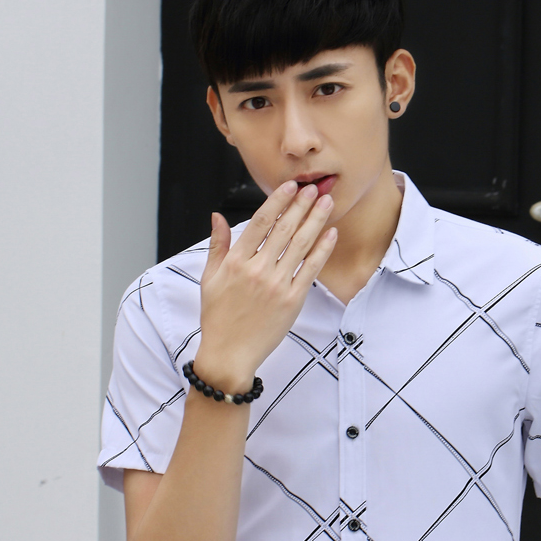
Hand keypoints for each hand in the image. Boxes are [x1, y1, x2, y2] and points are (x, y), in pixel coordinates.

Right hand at [194, 181, 337, 391]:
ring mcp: (276, 285)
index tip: (290, 186)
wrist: (229, 354)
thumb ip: (217, 246)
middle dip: (301, 205)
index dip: (277, 200)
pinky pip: (310, 270)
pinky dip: (322, 250)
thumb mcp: (209, 279)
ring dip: (315, 220)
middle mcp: (257, 270)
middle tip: (314, 188)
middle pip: (284, 229)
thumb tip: (217, 216)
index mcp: (235, 262)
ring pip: (300, 245)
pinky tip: (330, 234)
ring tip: (326, 203)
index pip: (260, 221)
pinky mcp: (292, 301)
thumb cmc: (218, 318)